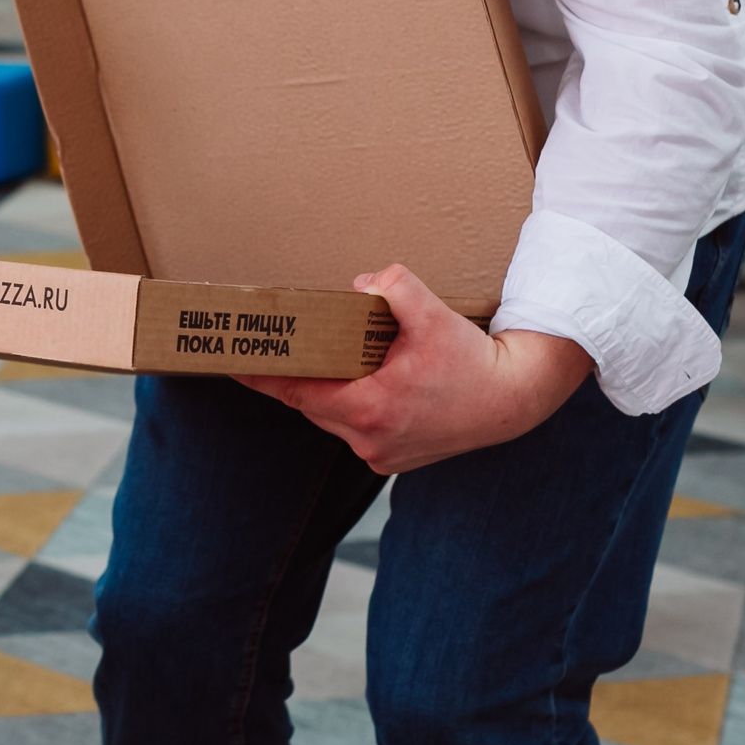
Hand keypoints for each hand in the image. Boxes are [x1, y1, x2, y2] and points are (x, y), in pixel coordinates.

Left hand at [235, 264, 595, 473]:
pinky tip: (362, 383)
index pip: (297, 392)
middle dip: (297, 376)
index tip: (230, 364)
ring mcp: (380, 454)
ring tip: (326, 360)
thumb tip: (363, 285)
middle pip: (311, 403)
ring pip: (332, 416)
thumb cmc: (473, 361)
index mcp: (371, 408)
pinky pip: (355, 428)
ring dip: (327, 391)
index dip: (262, 377)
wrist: (513, 400)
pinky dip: (351, 405)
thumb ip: (396, 290)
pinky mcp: (391, 459)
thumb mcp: (435, 316)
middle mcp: (369, 439)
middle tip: (273, 349)